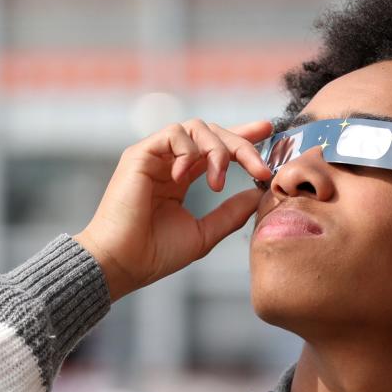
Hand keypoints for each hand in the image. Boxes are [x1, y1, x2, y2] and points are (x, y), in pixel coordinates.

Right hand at [75, 118, 274, 300]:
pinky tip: (185, 177)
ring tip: (218, 183)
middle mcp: (168, 163)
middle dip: (241, 145)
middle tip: (259, 168)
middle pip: (211, 133)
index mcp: (180, 178)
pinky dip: (187, 151)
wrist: (124, 263)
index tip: (268, 131)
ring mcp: (154, 157)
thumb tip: (257, 194)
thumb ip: (230, 213)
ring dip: (216, 151)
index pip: (214, 148)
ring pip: (195, 128)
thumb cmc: (156, 254)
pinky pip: (172, 133)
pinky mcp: (139, 154)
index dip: (242, 137)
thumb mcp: (204, 234)